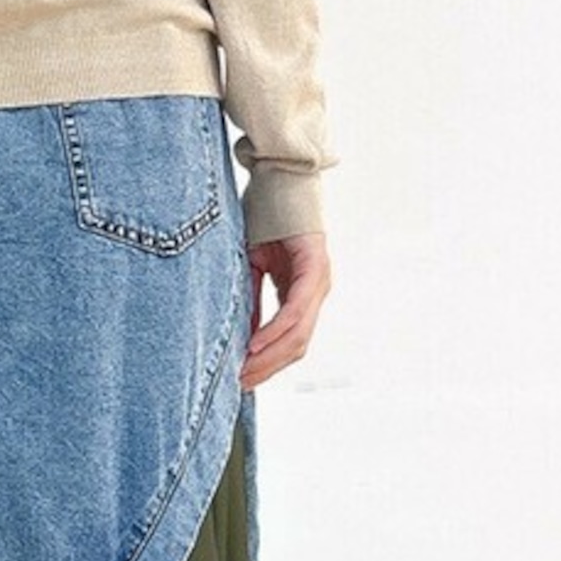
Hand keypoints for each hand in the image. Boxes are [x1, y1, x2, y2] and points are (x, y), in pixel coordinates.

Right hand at [239, 231, 332, 390]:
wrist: (278, 176)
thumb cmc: (264, 217)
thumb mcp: (253, 266)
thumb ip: (252, 299)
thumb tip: (242, 336)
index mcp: (303, 291)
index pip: (290, 340)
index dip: (268, 362)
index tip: (242, 378)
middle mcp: (317, 290)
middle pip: (297, 346)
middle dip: (267, 368)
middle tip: (240, 384)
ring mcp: (319, 280)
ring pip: (299, 335)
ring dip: (270, 357)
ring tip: (244, 372)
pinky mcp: (315, 267)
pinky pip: (295, 310)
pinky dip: (275, 331)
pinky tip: (254, 344)